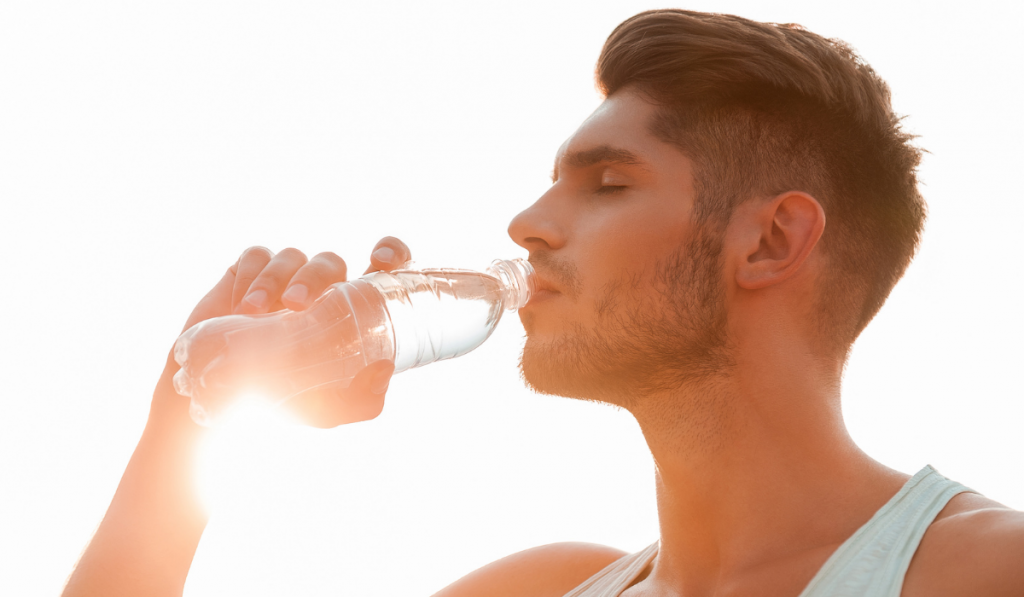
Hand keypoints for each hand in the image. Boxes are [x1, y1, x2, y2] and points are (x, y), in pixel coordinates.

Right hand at [160, 237, 412, 427]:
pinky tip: (238, 306)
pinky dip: (249, 276)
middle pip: (332, 262)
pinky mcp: (249, 272)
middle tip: (295, 306)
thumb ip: (362, 401)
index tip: (381, 262)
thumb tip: (383, 371)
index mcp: (351, 312)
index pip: (384, 268)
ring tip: (255, 312)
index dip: (392, 252)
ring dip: (274, 279)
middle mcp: (322, 290)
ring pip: (294, 256)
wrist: (216, 394)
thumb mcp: (326, 409)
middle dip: (315, 277)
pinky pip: (256, 255)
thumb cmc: (278, 399)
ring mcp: (285, 278)